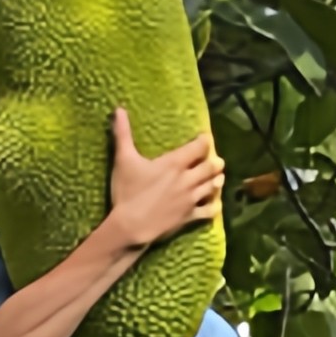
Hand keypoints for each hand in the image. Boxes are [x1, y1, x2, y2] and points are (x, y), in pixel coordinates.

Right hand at [101, 107, 225, 249]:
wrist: (130, 227)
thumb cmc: (127, 192)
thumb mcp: (123, 160)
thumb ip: (122, 134)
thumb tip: (118, 109)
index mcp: (175, 163)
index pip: (200, 147)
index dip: (204, 141)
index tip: (204, 140)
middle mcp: (188, 179)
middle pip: (211, 166)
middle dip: (214, 162)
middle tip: (214, 160)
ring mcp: (190, 199)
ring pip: (213, 186)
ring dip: (216, 180)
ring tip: (217, 178)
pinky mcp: (189, 217)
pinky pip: (209, 211)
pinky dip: (214, 206)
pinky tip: (215, 203)